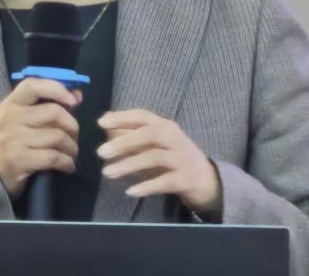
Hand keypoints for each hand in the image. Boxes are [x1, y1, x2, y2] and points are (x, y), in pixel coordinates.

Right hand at [0, 78, 82, 197]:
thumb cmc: (14, 140)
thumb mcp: (25, 118)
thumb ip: (50, 104)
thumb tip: (77, 95)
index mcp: (11, 103)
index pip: (33, 86)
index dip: (56, 89)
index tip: (73, 101)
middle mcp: (10, 118)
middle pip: (54, 113)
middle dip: (72, 126)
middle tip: (73, 137)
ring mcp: (13, 140)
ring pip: (58, 137)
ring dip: (72, 147)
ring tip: (71, 153)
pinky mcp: (19, 161)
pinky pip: (54, 157)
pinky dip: (67, 162)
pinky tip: (68, 165)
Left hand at [97, 109, 221, 217]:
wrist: (207, 180)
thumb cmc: (174, 158)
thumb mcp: (156, 145)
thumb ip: (133, 136)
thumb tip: (107, 129)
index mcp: (166, 126)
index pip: (143, 116)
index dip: (122, 117)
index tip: (101, 122)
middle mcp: (175, 138)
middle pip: (149, 134)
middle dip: (123, 142)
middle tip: (101, 153)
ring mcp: (182, 158)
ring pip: (154, 157)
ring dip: (129, 165)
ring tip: (108, 173)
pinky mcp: (186, 179)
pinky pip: (164, 181)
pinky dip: (147, 186)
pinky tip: (130, 191)